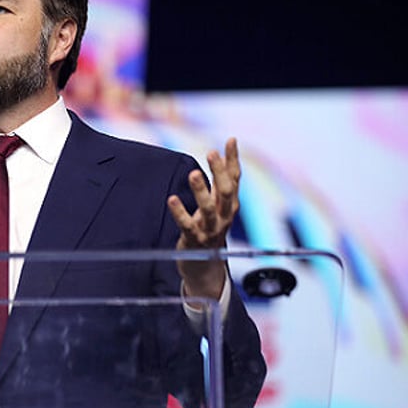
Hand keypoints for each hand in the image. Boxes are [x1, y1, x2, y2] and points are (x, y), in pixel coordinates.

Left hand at [167, 137, 240, 299]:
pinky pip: (187, 225)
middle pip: (225, 192)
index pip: (235, 179)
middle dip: (219, 172)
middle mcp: (224, 216)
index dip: (233, 160)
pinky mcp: (194, 240)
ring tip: (194, 174)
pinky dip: (180, 212)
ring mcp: (210, 229)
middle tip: (212, 153)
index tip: (231, 140)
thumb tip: (225, 151)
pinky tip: (172, 200)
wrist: (205, 267)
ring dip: (202, 191)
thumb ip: (221, 180)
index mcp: (230, 205)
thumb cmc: (210, 228)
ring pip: (209, 209)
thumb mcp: (218, 204)